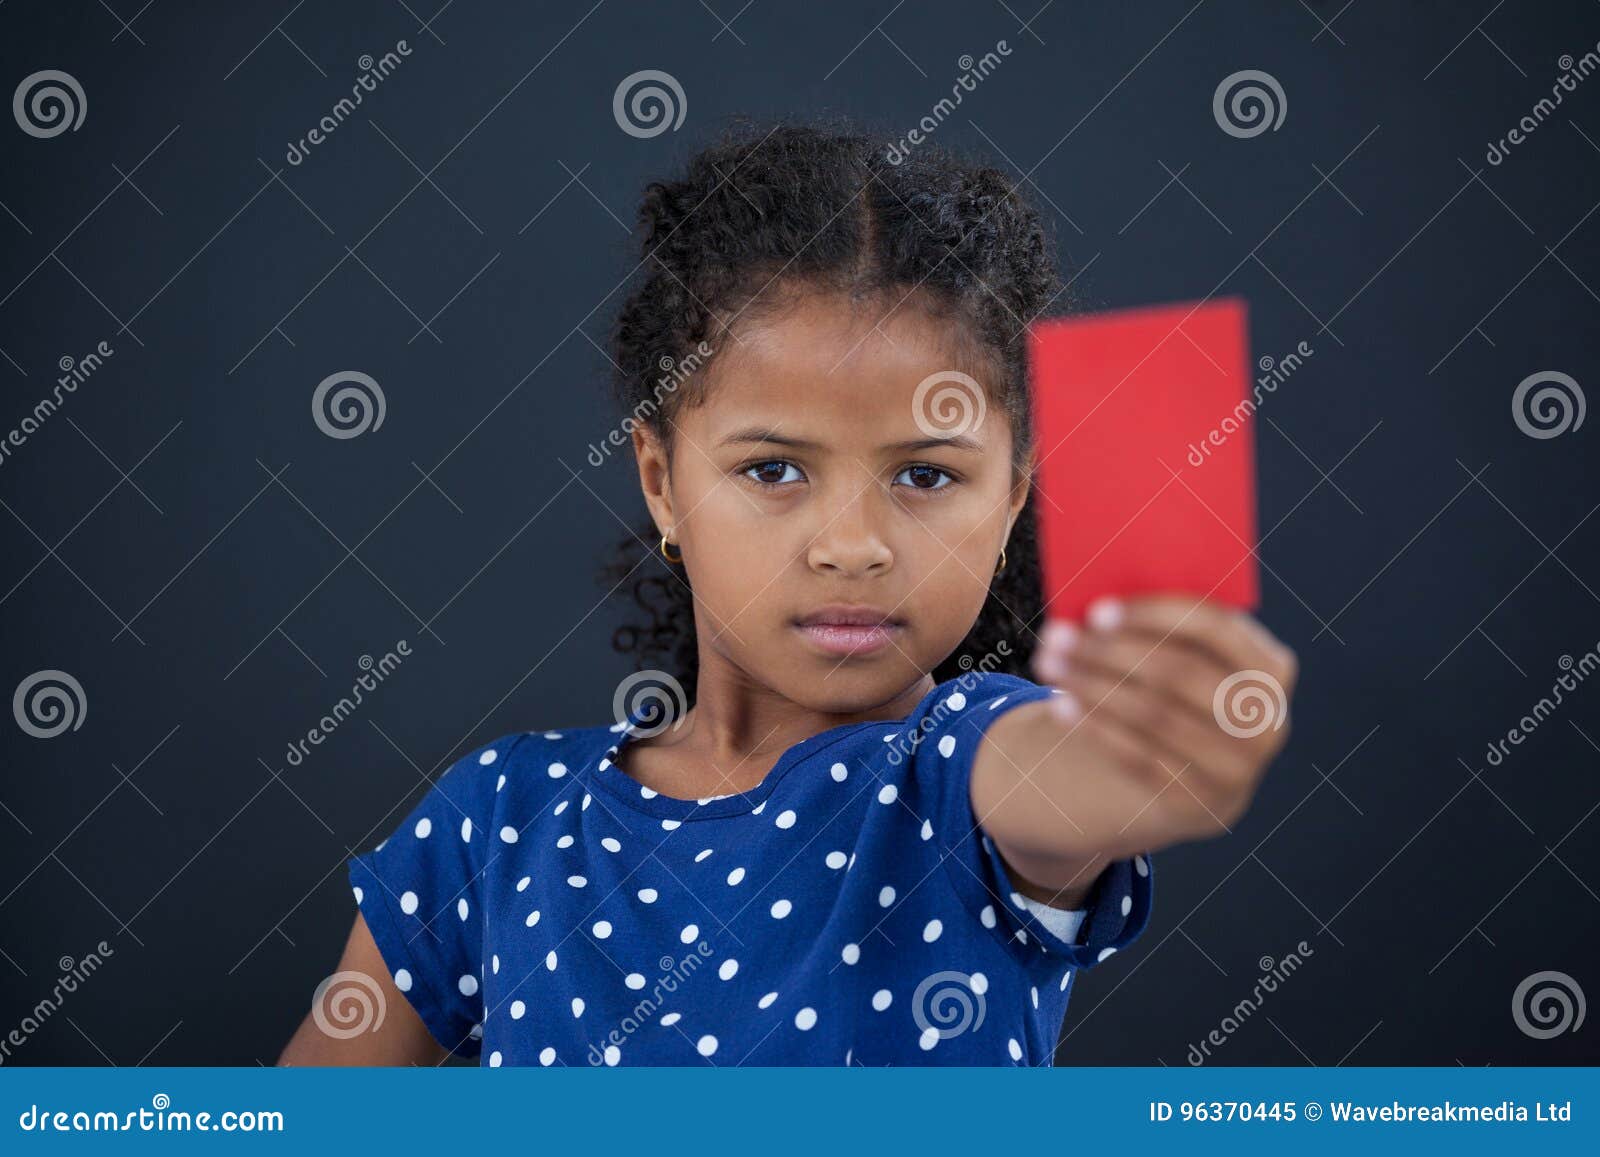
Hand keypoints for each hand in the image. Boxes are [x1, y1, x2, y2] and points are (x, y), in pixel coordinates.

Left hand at [1026, 594, 1297, 857]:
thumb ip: (1163, 627)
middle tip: (1057, 635)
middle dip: (1110, 651)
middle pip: (1178, 673)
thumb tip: (1093, 604)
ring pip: (1154, 717)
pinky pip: (1140, 759)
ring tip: (1049, 664)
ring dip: (1092, 686)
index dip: (1154, 616)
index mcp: (1272, 667)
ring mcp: (1238, 769)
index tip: (1097, 609)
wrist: (1193, 768)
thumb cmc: (1181, 687)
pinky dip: (1096, 727)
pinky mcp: (1201, 804)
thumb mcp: (1189, 656)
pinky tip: (1061, 705)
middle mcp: (1265, 720)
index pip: (1214, 628)